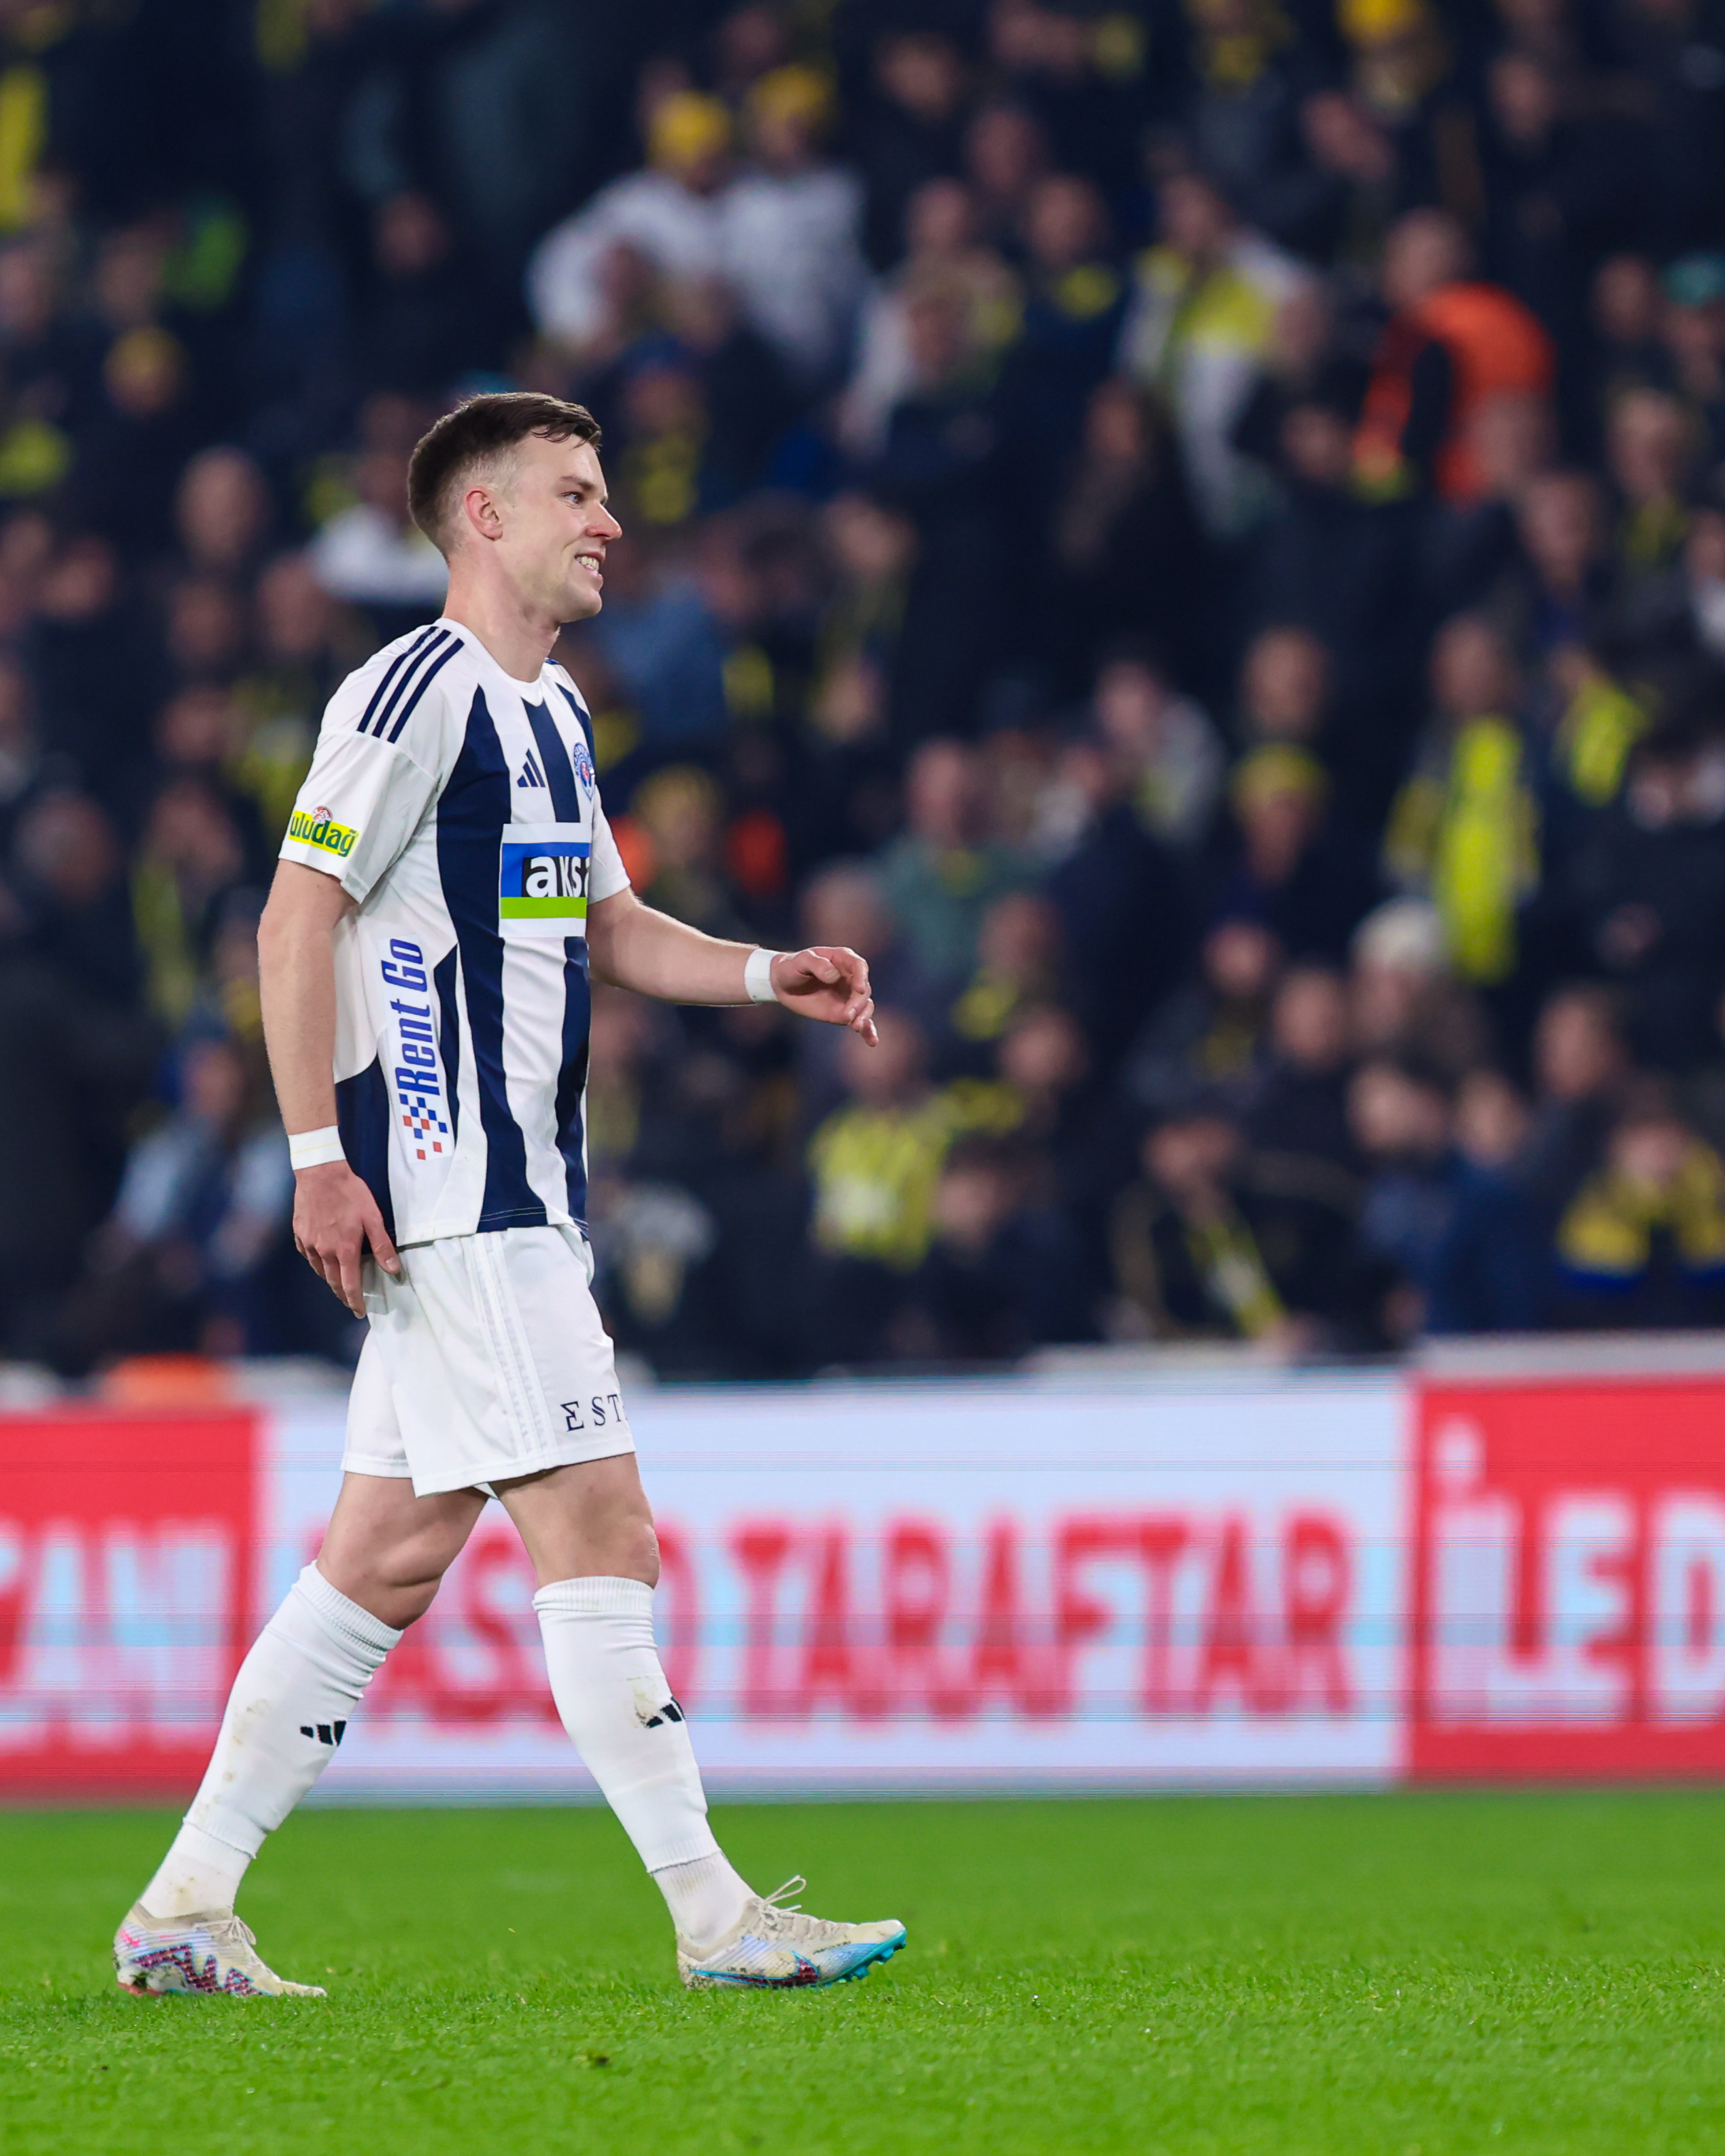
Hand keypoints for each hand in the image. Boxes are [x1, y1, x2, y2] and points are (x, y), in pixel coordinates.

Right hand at [292, 1160, 400, 1316]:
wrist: (320, 1174)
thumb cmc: (350, 1194)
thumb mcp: (373, 1218)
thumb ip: (382, 1246)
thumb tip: (393, 1270)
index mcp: (344, 1250)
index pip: (350, 1286)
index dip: (355, 1302)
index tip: (359, 1312)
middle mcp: (324, 1252)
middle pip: (333, 1282)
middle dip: (343, 1295)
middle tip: (350, 1302)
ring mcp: (309, 1243)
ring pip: (319, 1270)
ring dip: (330, 1280)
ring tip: (338, 1283)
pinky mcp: (299, 1234)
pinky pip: (308, 1255)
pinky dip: (316, 1262)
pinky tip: (321, 1260)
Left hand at [770, 945, 876, 1043]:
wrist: (783, 984)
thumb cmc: (792, 967)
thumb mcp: (801, 961)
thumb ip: (817, 964)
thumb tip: (833, 975)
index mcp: (843, 960)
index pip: (859, 966)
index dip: (862, 977)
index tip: (859, 989)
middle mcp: (850, 978)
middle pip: (863, 990)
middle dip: (858, 1003)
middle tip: (847, 1015)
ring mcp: (849, 996)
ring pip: (865, 1006)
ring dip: (864, 1017)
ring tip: (855, 1026)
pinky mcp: (844, 1013)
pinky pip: (860, 1022)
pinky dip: (868, 1031)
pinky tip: (872, 1041)